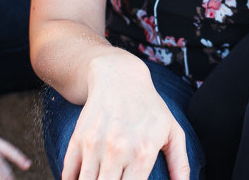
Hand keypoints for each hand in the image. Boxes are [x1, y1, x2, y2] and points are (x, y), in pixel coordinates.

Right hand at [61, 54, 189, 179]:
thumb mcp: (172, 131)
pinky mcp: (77, 140)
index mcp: (143, 152)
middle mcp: (118, 150)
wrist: (119, 78)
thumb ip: (180, 164)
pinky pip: (68, 174)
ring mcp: (95, 145)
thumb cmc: (150, 107)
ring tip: (104, 177)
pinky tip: (84, 177)